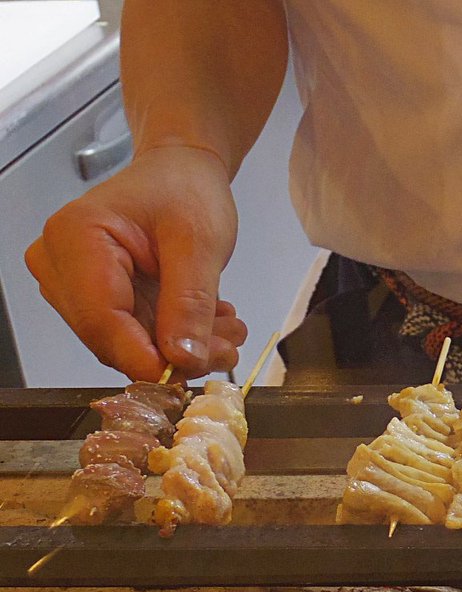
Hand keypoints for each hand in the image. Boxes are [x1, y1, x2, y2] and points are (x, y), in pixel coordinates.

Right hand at [25, 145, 246, 379]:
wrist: (182, 172)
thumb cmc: (184, 188)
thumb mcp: (199, 242)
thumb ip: (190, 303)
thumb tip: (184, 359)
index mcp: (75, 238)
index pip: (100, 319)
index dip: (144, 357)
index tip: (189, 373)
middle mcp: (59, 265)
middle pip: (110, 337)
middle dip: (173, 353)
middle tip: (227, 347)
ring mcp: (74, 285)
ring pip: (126, 343)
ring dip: (181, 348)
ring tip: (227, 332)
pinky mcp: (96, 299)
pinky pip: (134, 336)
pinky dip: (176, 338)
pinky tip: (212, 325)